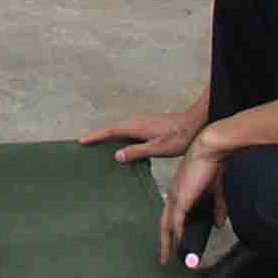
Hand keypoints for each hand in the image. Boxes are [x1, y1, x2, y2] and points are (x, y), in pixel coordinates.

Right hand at [80, 108, 199, 163]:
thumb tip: (116, 156)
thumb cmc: (180, 137)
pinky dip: (118, 135)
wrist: (196, 124)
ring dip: (108, 135)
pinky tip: (121, 144)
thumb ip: (137, 152)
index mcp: (136, 127)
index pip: (110, 131)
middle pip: (112, 128)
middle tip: (85, 144)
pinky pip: (127, 129)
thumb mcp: (158, 148)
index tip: (82, 141)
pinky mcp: (148, 124)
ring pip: (119, 128)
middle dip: (98, 135)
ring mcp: (142, 121)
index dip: (96, 136)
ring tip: (98, 144)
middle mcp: (136, 121)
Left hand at [157, 144, 224, 265]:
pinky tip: (179, 244)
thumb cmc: (212, 165)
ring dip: (169, 243)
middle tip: (165, 260)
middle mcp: (173, 195)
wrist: (210, 149)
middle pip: (164, 224)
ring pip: (168, 225)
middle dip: (164, 243)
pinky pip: (177, 220)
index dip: (170, 232)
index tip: (171, 245)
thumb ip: (217, 208)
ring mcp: (175, 196)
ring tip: (169, 258)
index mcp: (178, 192)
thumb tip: (219, 225)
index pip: (170, 216)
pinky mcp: (181, 197)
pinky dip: (178, 233)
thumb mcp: (216, 191)